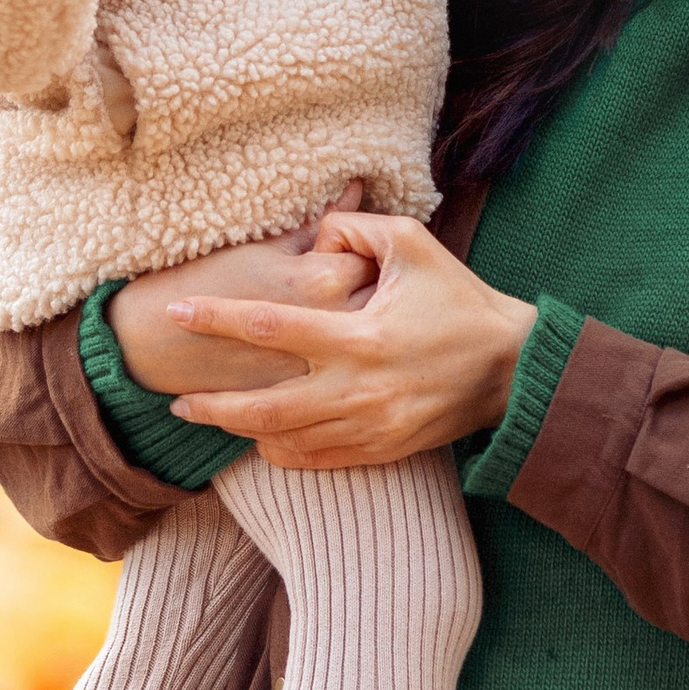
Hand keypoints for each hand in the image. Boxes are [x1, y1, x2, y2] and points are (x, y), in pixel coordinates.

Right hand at [109, 187, 376, 395]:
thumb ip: (318, 222)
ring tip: (340, 319)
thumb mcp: (265, 244)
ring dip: (363, 330)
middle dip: (373, 292)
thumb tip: (355, 187)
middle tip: (349, 284)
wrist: (157, 342)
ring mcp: (326, 366)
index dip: (354, 251)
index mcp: (322, 280)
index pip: (369, 256)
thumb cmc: (208, 280)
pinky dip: (346, 365)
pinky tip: (329, 354)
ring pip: (371, 344)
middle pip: (381, 301)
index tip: (336, 252)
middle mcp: (332, 326)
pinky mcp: (312, 401)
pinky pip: (349, 379)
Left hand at [160, 210, 537, 467]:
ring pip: (284, 441)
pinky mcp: (382, 449)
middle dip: (211, 406)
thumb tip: (315, 230)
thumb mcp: (414, 245)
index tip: (177, 313)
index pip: (268, 327)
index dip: (216, 319)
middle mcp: (358, 389)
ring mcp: (369, 426)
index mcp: (359, 336)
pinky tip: (262, 437)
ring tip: (211, 417)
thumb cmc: (459, 299)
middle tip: (176, 399)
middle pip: (262, 407)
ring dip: (240, 431)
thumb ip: (356, 229)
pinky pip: (316, 460)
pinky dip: (281, 451)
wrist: (512, 369)